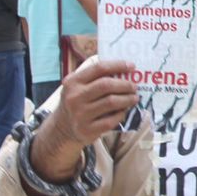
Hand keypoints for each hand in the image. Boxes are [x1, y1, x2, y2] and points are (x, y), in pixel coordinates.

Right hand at [29, 58, 138, 183]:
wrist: (62, 128)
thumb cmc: (76, 102)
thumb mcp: (77, 86)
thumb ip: (94, 77)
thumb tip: (124, 70)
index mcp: (73, 82)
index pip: (99, 68)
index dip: (118, 65)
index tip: (132, 66)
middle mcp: (75, 97)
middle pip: (106, 85)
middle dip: (125, 85)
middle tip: (134, 86)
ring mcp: (80, 114)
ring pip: (111, 102)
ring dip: (127, 99)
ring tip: (134, 98)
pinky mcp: (87, 130)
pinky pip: (111, 120)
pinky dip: (121, 114)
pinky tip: (124, 111)